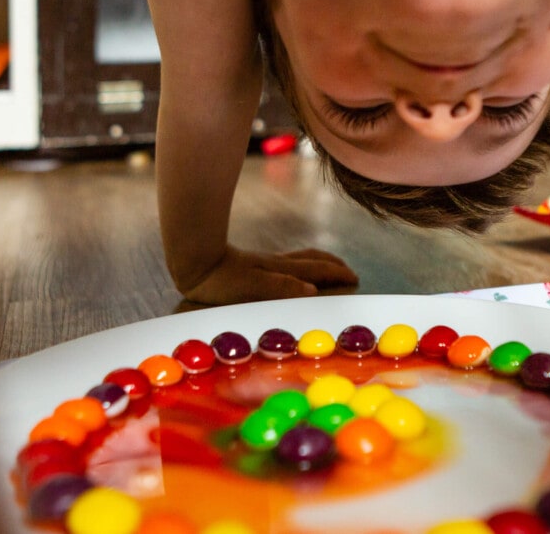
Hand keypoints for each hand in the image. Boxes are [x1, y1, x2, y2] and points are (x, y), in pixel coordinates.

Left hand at [179, 245, 358, 305]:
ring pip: (301, 259)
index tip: (355, 278)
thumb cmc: (221, 279)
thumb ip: (283, 287)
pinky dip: (302, 265)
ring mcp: (266, 263)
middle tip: (349, 272)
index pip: (317, 269)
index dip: (337, 273)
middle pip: (313, 259)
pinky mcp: (254, 265)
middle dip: (333, 265)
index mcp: (282, 270)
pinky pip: (288, 263)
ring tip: (329, 268)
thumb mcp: (253, 287)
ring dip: (320, 263)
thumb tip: (313, 290)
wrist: (194, 261)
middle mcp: (278, 264)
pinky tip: (294, 272)